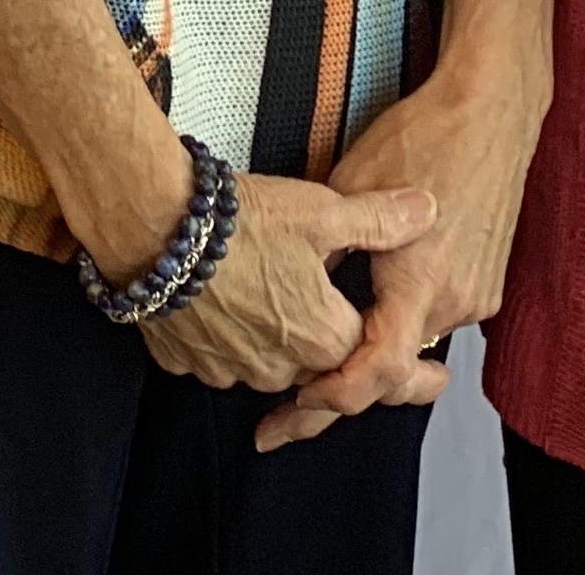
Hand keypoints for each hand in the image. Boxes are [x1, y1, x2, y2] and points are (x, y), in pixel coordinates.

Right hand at [130, 172, 434, 397]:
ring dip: (277, 337)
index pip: (374, 359)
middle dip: (327, 338)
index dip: (399, 352)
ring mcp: (229, 367)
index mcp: (322, 336)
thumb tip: (426, 212)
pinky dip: (227, 335)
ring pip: (270, 364)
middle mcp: (279, 365)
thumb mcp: (321, 210)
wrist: (152, 225)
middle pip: (319, 364)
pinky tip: (225, 299)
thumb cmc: (237, 220)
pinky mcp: (187, 360)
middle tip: (326, 307)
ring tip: (270, 288)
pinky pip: (220, 357)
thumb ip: (379, 220)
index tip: (432, 373)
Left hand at [253, 56, 548, 449]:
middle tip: (287, 405)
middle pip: (392, 368)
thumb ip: (325, 249)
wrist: (490, 110)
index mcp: (417, 286)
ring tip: (324, 342)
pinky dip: (403, 319)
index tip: (290, 409)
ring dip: (374, 346)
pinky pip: (436, 318)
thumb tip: (288, 286)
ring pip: (413, 343)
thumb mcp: (346, 187)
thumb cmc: (420, 138)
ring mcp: (476, 297)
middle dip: (342, 384)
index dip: (327, 399)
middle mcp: (453, 304)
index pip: (373, 374)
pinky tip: (375, 299)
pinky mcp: (487, 285)